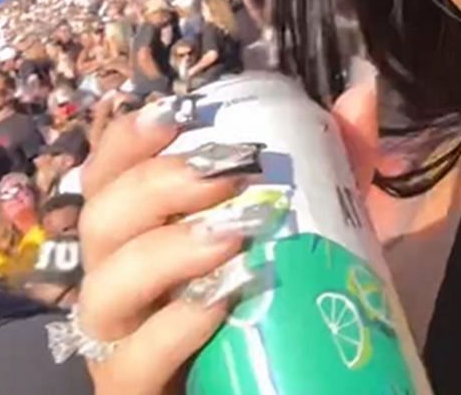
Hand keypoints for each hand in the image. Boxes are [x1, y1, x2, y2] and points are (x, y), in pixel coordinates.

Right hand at [74, 74, 381, 393]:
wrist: (280, 392)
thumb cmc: (281, 316)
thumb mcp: (313, 236)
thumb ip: (332, 171)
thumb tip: (360, 96)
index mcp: (140, 235)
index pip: (106, 173)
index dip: (127, 138)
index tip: (177, 114)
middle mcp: (116, 279)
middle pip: (100, 217)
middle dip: (156, 186)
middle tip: (226, 175)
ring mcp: (117, 340)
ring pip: (104, 284)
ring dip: (166, 251)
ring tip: (232, 238)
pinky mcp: (129, 390)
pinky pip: (133, 357)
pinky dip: (175, 325)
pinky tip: (221, 302)